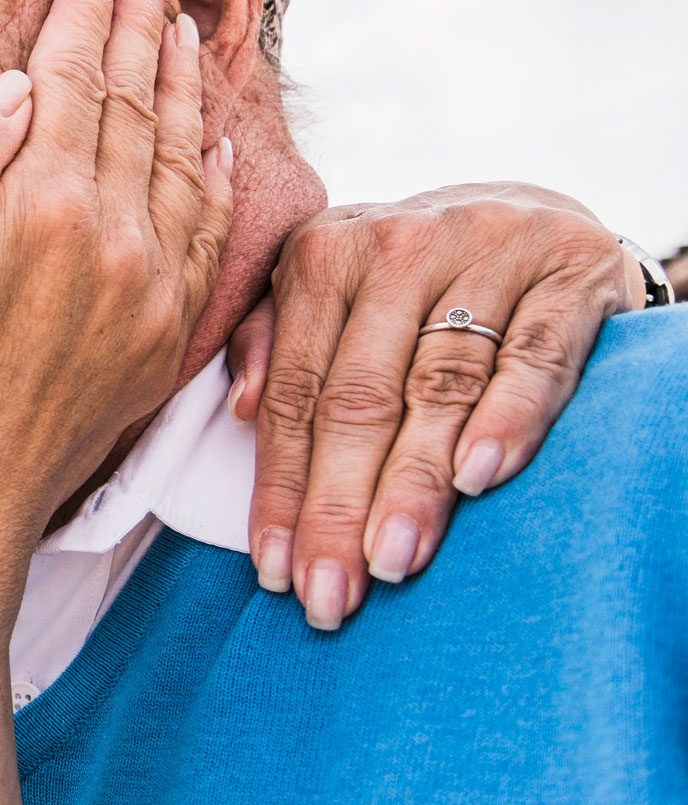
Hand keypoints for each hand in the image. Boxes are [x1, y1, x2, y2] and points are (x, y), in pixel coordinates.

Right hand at [0, 0, 234, 608]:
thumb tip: (15, 89)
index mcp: (42, 207)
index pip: (75, 82)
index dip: (85, 19)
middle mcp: (114, 236)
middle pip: (136, 106)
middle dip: (139, 32)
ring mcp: (151, 286)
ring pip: (182, 159)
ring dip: (183, 88)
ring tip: (181, 31)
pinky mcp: (167, 333)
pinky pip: (207, 233)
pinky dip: (215, 176)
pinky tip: (217, 142)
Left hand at [227, 183, 641, 629]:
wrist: (529, 212)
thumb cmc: (403, 281)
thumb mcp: (327, 288)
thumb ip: (272, 339)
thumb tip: (237, 408)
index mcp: (321, 254)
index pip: (294, 391)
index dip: (281, 486)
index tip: (273, 570)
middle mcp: (397, 245)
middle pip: (359, 398)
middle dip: (339, 505)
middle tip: (330, 592)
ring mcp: (485, 252)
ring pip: (438, 383)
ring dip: (413, 481)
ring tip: (392, 560)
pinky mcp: (568, 270)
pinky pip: (533, 355)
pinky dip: (506, 417)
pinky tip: (478, 478)